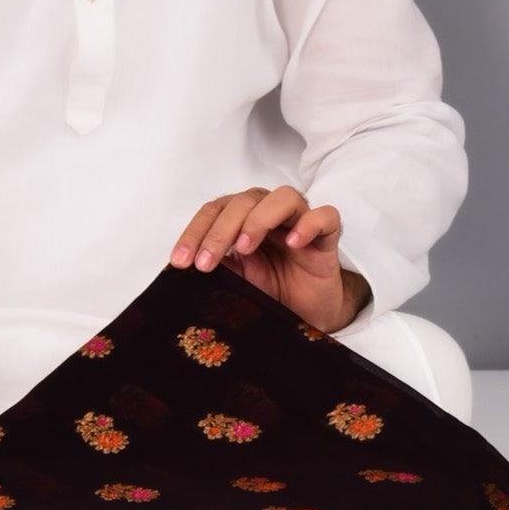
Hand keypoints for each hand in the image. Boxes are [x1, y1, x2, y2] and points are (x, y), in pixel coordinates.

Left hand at [170, 186, 370, 332]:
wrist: (309, 312)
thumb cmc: (273, 289)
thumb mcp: (236, 280)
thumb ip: (216, 267)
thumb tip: (184, 266)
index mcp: (244, 218)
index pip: (215, 211)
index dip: (195, 233)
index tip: (180, 262)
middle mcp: (270, 212)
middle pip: (243, 202)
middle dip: (219, 232)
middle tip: (205, 263)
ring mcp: (300, 221)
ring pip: (283, 197)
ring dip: (259, 219)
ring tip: (245, 247)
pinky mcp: (327, 235)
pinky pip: (325, 216)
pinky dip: (308, 224)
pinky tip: (292, 244)